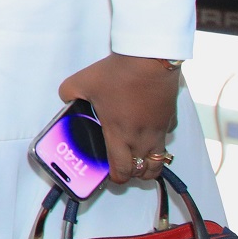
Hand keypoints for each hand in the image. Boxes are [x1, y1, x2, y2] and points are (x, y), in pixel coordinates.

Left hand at [59, 53, 180, 185]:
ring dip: (148, 164)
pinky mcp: (171, 120)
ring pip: (159, 161)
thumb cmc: (116, 75)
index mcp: (120, 136)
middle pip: (144, 173)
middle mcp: (142, 139)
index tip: (108, 172)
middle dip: (132, 174)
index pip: (122, 171)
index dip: (115, 177)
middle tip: (121, 164)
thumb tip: (66, 100)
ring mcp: (160, 131)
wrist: (149, 60)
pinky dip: (158, 140)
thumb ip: (68, 95)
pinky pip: (165, 137)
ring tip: (136, 154)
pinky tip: (146, 127)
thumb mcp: (80, 83)